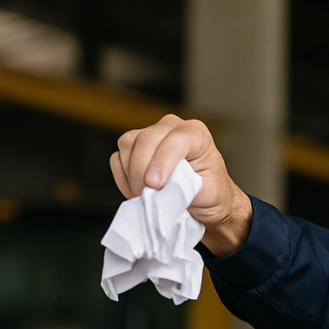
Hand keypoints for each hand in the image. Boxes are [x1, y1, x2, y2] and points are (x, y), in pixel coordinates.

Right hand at [110, 114, 252, 256]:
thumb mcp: (206, 191)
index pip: (174, 140)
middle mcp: (171, 127)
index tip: (155, 184)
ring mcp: (151, 135)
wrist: (206, 201)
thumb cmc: (210, 193)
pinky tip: (139, 192)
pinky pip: (118, 159)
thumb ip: (182, 184)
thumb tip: (156, 185)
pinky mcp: (134, 148)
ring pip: (128, 146)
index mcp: (195, 133)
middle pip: (145, 140)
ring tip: (146, 196)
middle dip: (141, 171)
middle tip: (146, 196)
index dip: (162, 162)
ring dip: (132, 176)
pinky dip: (124, 179)